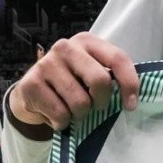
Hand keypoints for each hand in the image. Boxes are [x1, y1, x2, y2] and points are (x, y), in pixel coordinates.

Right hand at [9, 32, 138, 130]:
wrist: (34, 90)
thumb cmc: (73, 81)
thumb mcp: (93, 70)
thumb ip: (111, 76)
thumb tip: (132, 99)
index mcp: (87, 41)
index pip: (118, 59)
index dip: (130, 84)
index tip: (131, 105)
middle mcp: (65, 47)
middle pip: (100, 81)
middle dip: (102, 101)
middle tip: (97, 107)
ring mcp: (45, 63)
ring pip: (80, 102)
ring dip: (81, 114)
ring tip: (74, 110)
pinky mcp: (30, 83)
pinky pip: (60, 113)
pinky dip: (63, 121)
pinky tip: (57, 114)